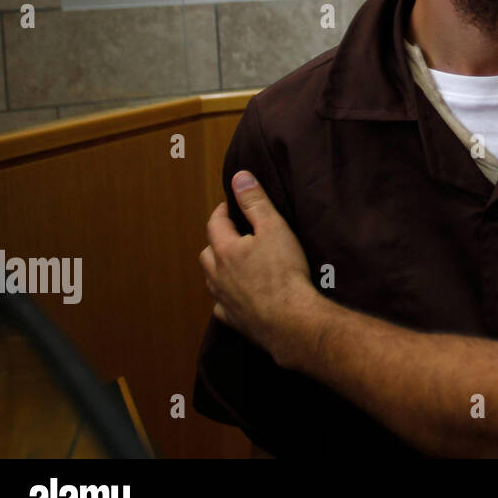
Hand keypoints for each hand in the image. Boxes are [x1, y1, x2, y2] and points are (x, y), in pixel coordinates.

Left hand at [199, 170, 317, 367]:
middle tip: (231, 233)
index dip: (223, 212)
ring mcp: (223, 299)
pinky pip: (220, 306)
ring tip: (232, 262)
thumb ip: (255, 202)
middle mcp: (217, 275)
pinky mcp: (233, 319)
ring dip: (217, 268)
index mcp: (225, 250)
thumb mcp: (274, 228)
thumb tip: (239, 178)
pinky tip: (234, 297)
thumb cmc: (284, 272)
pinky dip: (224, 297)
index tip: (230, 206)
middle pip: (207, 252)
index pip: (215, 224)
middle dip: (216, 240)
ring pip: (210, 279)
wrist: (290, 318)